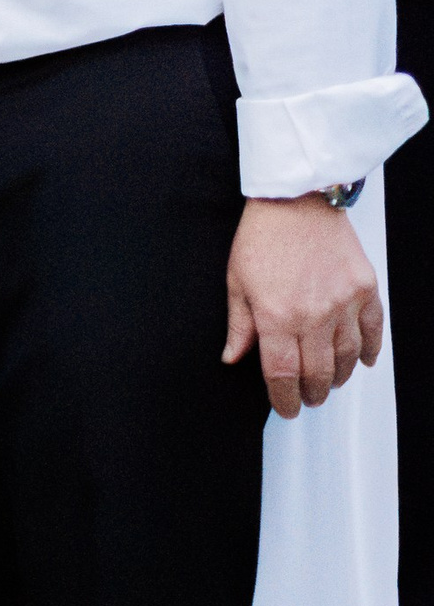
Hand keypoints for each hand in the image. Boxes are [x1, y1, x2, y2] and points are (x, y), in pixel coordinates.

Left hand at [223, 193, 383, 420]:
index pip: (283, 375)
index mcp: (277, 316)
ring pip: (347, 357)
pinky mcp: (364, 288)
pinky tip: (362, 360)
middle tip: (307, 399)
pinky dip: (369, 350)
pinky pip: (373, 330)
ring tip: (329, 382)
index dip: (284, 399)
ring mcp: (343, 302)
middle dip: (312, 393)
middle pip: (318, 373)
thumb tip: (233, 358)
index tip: (285, 407)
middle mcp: (313, 315)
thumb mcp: (236, 281)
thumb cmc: (263, 235)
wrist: (296, 199)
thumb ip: (239, 326)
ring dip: (338, 376)